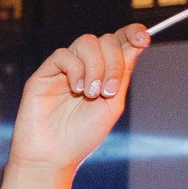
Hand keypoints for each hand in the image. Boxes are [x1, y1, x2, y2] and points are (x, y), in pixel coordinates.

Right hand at [8, 25, 148, 174]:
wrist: (52, 156)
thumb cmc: (81, 136)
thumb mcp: (112, 104)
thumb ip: (122, 75)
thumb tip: (136, 45)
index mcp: (104, 73)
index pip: (120, 41)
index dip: (133, 33)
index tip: (143, 40)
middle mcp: (85, 67)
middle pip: (107, 40)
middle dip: (114, 62)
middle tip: (108, 91)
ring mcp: (65, 69)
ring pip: (86, 42)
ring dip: (95, 66)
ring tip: (90, 93)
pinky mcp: (44, 74)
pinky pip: (64, 55)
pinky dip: (75, 70)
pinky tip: (75, 89)